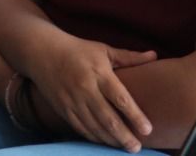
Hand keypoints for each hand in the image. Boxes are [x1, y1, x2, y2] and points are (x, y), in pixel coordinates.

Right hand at [28, 33, 156, 150]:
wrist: (41, 51)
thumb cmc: (77, 50)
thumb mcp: (103, 50)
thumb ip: (129, 57)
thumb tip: (154, 56)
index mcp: (99, 73)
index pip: (120, 99)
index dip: (135, 116)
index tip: (148, 130)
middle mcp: (85, 88)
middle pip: (108, 118)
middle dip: (124, 136)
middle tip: (137, 147)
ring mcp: (72, 100)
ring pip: (94, 127)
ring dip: (110, 140)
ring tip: (125, 147)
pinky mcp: (62, 108)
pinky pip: (80, 127)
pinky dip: (93, 137)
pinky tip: (105, 142)